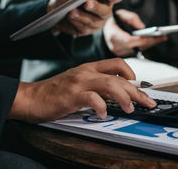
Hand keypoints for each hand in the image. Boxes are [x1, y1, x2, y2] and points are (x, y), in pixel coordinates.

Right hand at [8, 58, 156, 122]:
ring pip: (111, 84)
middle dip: (137, 91)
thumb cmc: (53, 93)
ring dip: (124, 97)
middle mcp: (86, 72)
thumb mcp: (78, 84)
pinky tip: (103, 114)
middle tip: (147, 103)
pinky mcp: (72, 95)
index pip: (117, 64)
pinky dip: (101, 107)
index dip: (132, 74)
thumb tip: (117, 94)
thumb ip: (96, 86)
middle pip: (119, 77)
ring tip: (130, 109)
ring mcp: (79, 82)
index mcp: (89, 68)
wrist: (30, 97)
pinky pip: (92, 98)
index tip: (140, 88)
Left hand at [47, 0, 123, 35]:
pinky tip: (68, 17)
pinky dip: (75, 22)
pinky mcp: (86, 30)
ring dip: (81, 16)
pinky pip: (83, 28)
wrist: (56, 6)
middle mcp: (105, 11)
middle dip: (96, 8)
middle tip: (87, 3)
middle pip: (106, 11)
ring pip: (93, 22)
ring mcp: (97, 22)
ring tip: (71, 12)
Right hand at [103, 9, 167, 56]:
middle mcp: (116, 46)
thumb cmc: (112, 22)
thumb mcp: (120, 14)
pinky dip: (146, 45)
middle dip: (150, 41)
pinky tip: (155, 40)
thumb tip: (142, 27)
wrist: (104, 32)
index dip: (142, 39)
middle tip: (162, 36)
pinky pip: (138, 51)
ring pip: (139, 50)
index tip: (152, 35)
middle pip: (137, 46)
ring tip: (162, 37)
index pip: (129, 41)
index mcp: (113, 36)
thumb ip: (131, 18)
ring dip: (151, 44)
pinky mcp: (124, 54)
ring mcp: (120, 52)